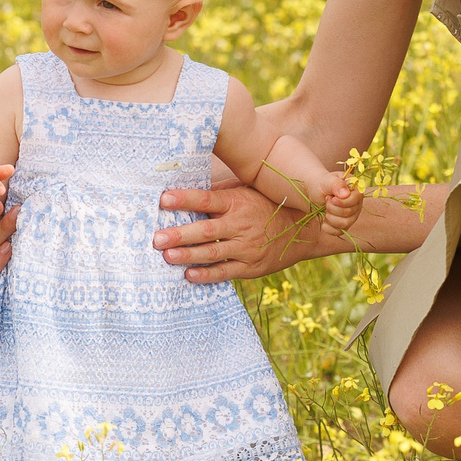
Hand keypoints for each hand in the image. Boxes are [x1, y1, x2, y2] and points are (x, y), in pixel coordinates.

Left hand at [153, 182, 326, 283]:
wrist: (304, 230)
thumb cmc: (268, 205)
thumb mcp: (249, 190)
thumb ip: (223, 191)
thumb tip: (191, 185)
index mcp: (238, 202)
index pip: (207, 200)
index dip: (185, 199)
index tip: (163, 199)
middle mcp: (241, 225)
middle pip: (206, 230)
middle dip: (179, 234)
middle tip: (156, 238)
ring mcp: (246, 248)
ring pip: (212, 253)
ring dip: (187, 255)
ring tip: (167, 256)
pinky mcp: (250, 267)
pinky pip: (225, 272)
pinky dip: (206, 275)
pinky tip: (188, 275)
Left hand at [319, 174, 361, 236]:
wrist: (314, 193)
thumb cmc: (322, 184)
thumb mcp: (327, 181)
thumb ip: (336, 185)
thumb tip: (346, 194)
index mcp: (355, 191)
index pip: (356, 199)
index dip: (343, 201)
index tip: (331, 198)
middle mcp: (356, 204)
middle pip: (348, 212)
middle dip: (332, 208)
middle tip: (326, 200)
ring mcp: (352, 216)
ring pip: (344, 223)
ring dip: (330, 217)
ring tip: (326, 208)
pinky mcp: (344, 226)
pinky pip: (338, 231)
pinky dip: (327, 226)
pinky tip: (324, 218)